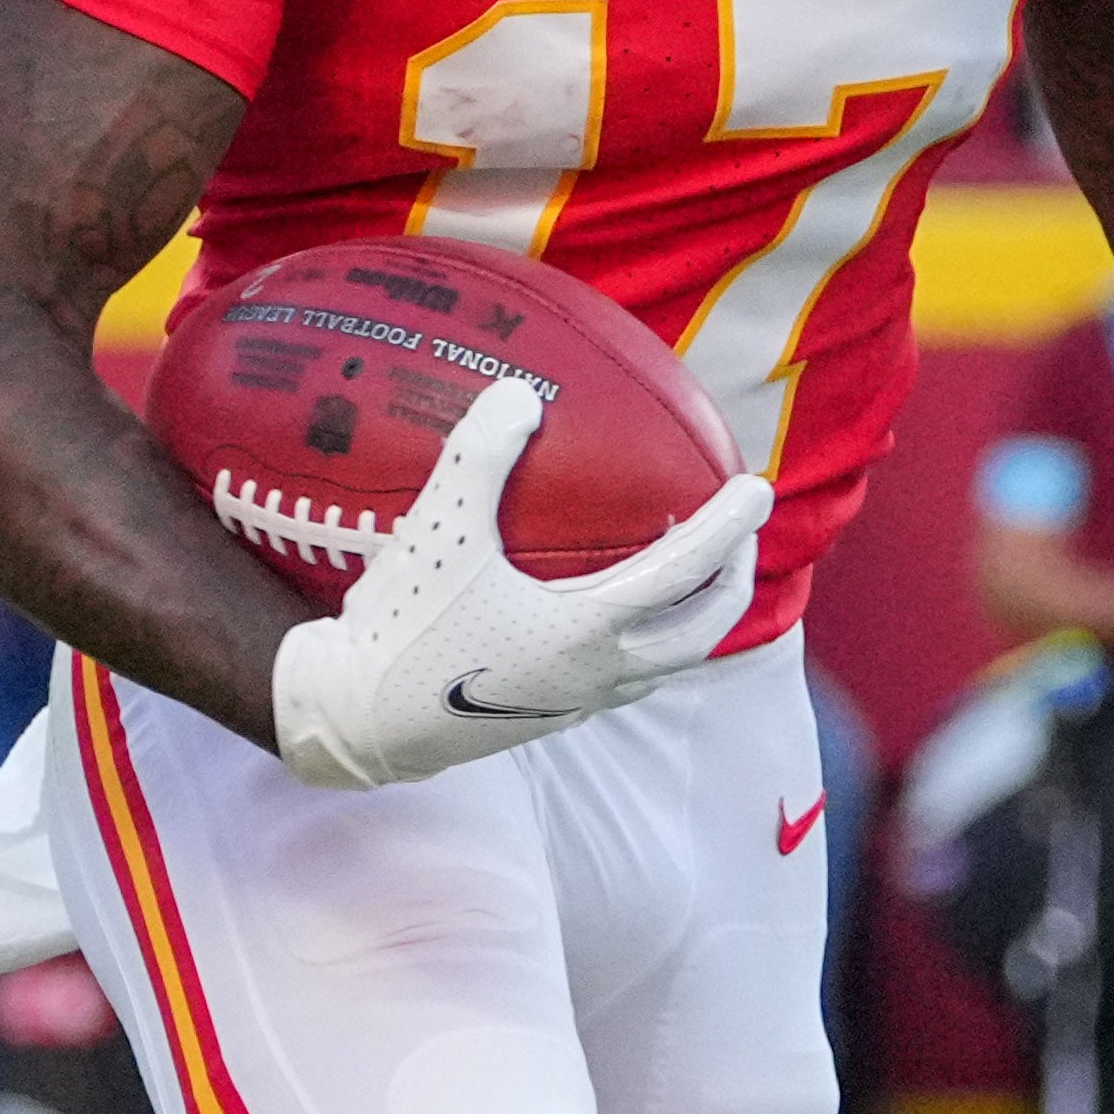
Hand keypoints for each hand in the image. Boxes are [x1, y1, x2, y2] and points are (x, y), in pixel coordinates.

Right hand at [264, 376, 774, 790]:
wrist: (356, 721)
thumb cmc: (400, 626)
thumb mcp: (438, 531)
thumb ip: (479, 456)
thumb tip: (517, 392)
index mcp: (587, 629)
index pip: (683, 571)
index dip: (728, 526)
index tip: (758, 488)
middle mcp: (597, 674)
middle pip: (702, 632)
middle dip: (732, 580)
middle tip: (741, 535)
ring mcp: (576, 702)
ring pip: (666, 662)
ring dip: (693, 618)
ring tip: (689, 574)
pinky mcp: (548, 716)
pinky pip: (623, 676)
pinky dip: (645, 639)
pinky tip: (610, 612)